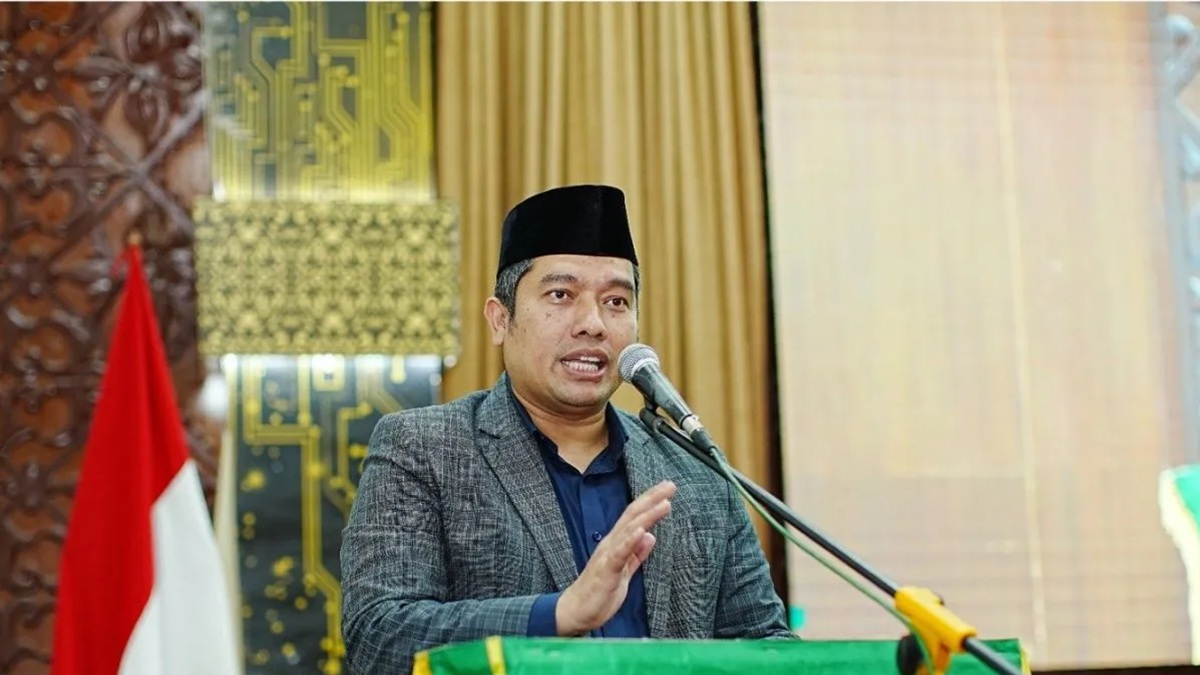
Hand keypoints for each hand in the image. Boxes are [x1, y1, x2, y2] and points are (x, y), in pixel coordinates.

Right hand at [555, 480, 676, 635]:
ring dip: (647, 515)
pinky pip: (620, 553)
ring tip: (663, 502)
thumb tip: (650, 535)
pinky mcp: (607, 570)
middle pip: (633, 516)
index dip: (651, 501)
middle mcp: (612, 543)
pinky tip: (642, 530)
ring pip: (629, 530)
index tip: (667, 489)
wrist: (577, 610)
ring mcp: (608, 555)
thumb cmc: (600, 591)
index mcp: (617, 543)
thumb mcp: (625, 570)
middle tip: (670, 485)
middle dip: (652, 499)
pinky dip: (631, 540)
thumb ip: (637, 553)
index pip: (635, 516)